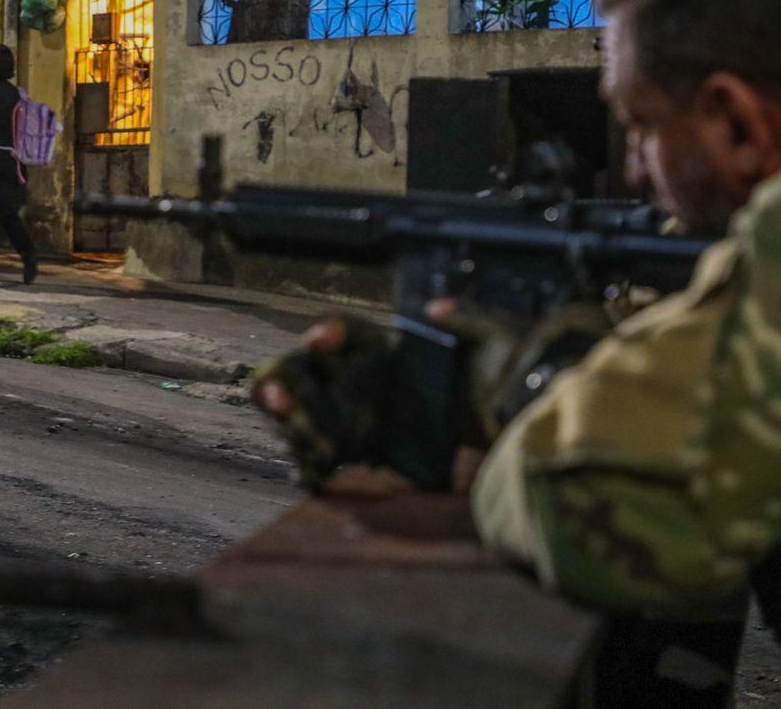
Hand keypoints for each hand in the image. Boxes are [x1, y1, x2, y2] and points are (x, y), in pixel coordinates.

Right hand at [254, 303, 505, 494]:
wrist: (502, 420)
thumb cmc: (493, 372)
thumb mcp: (492, 340)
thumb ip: (467, 320)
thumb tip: (436, 310)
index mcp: (382, 345)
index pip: (348, 332)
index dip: (332, 332)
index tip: (323, 339)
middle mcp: (356, 375)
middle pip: (304, 372)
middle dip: (284, 379)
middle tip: (278, 394)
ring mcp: (350, 413)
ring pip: (301, 413)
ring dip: (292, 422)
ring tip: (293, 430)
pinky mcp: (355, 448)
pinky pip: (317, 455)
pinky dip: (310, 461)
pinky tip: (312, 471)